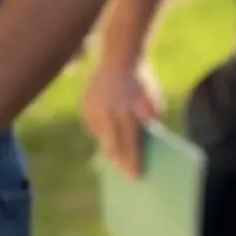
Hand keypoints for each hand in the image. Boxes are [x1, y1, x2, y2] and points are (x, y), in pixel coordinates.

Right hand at [80, 60, 159, 177]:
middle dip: (120, 163)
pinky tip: (110, 137)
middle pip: (113, 147)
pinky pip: (93, 126)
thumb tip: (141, 150)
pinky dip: (102, 132)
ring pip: (101, 137)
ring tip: (117, 160)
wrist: (120, 56)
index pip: (131, 147)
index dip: (134, 164)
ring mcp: (93, 109)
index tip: (137, 178)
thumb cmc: (141, 83)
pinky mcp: (84, 105)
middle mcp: (108, 113)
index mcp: (128, 114)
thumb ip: (146, 125)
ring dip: (110, 146)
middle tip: (125, 174)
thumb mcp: (151, 104)